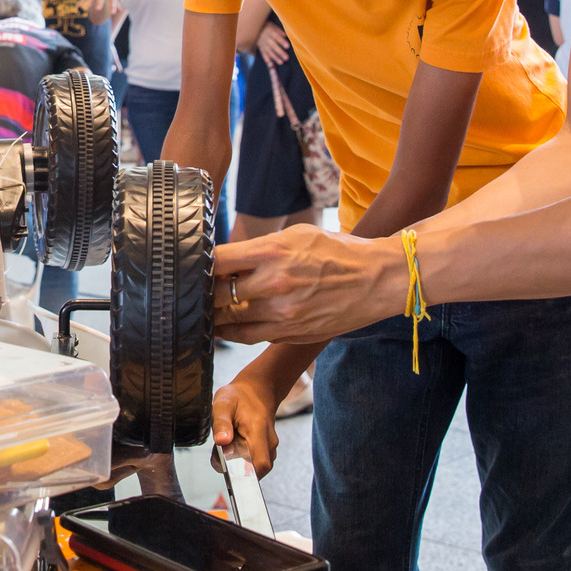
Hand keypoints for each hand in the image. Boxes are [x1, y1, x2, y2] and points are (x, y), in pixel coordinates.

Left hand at [210, 376, 280, 475]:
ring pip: (256, 467)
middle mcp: (269, 441)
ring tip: (229, 446)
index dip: (246, 474)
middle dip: (238, 468)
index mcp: (258, 430)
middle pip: (257, 469)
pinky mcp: (268, 448)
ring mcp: (271, 446)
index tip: (228, 468)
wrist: (256, 390)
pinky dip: (245, 459)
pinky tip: (236, 446)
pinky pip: (257, 461)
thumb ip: (221, 423)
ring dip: (241, 463)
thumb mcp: (223, 403)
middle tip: (223, 452)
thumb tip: (221, 441)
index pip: (261, 464)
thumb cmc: (238, 396)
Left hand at [212, 225, 406, 343]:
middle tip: (195, 289)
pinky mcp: (290, 333)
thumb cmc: (338, 252)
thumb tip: (226, 259)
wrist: (378, 279)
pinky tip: (225, 324)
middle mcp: (274, 284)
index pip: (218, 260)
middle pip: (217, 294)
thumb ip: (259, 248)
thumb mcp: (297, 234)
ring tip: (207, 307)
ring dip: (215, 314)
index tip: (192, 264)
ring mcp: (282, 313)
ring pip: (229, 320)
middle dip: (204, 291)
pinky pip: (248, 336)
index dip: (199, 263)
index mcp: (274, 251)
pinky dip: (232, 331)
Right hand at [257, 20, 290, 66]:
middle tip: (286, 58)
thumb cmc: (267, 26)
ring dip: (275, 57)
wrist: (254, 28)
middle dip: (280, 52)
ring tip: (281, 62)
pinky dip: (266, 59)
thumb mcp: (273, 26)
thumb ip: (279, 31)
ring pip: (269, 52)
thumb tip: (285, 36)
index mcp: (270, 32)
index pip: (277, 37)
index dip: (282, 42)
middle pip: (274, 46)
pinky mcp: (260, 48)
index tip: (288, 46)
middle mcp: (266, 39)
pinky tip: (270, 63)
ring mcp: (263, 44)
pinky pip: (263, 54)